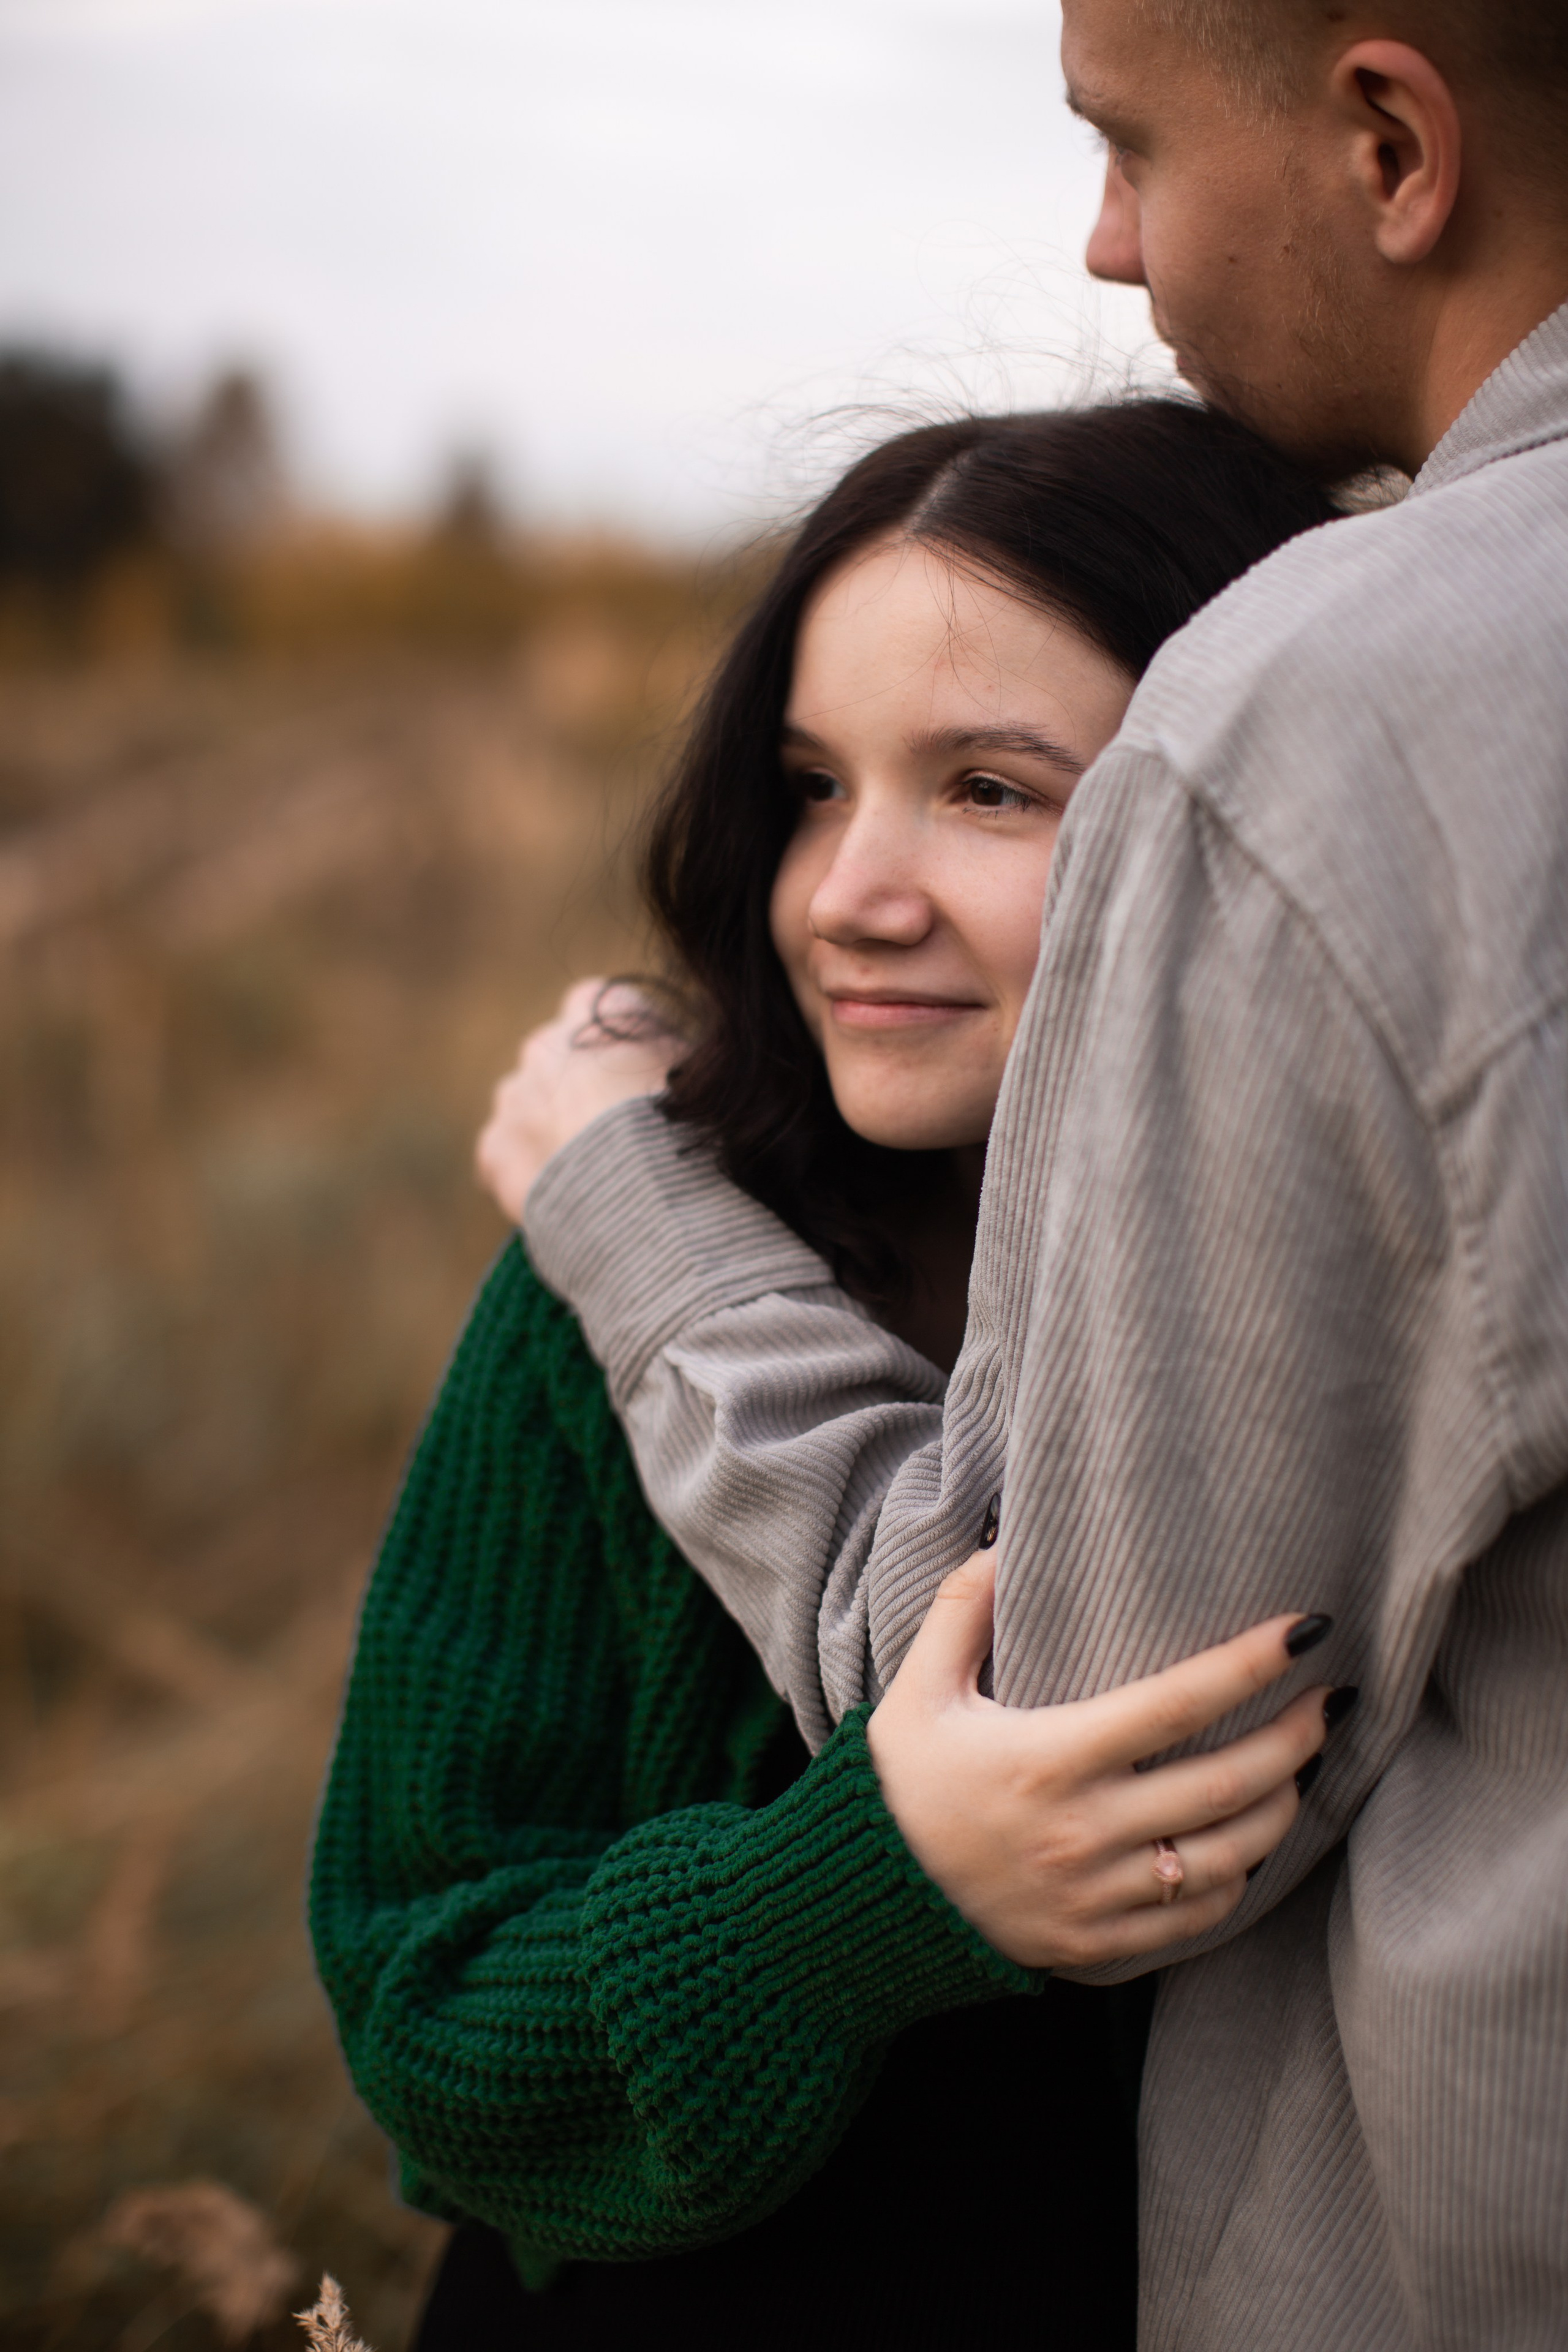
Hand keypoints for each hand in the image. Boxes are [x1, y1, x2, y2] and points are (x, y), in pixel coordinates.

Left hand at [475, 978, 683, 1221]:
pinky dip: (529, 1172)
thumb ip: (673, 1060)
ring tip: (591, 1170)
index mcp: (602, 1012)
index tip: (648, 1075)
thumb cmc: (687, 1129)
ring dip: (550, 1126)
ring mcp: (516, 1094)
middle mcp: (550, 1042)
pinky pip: (506, 1156)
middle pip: (561, 1055)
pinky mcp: (496, 1147)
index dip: (629, 1044)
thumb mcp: (699, 1077)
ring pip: (528, 1103)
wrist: (644, 1193)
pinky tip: (562, 1196)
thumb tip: (668, 1073)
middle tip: (618, 1131)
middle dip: (581, 1085)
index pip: (608, 1007)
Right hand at [866, 1554, 1332, 1969]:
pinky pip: (1199, 1920)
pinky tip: (1250, 1843)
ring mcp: (1098, 1899)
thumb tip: (1007, 1540)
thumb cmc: (900, 1791)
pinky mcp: (1100, 1948)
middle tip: (1332, 1701)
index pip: (1177, 1704)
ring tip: (1304, 1766)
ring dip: (1283, 1809)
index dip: (1251, 1664)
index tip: (1307, 1631)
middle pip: (1227, 1785)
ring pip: (1231, 1858)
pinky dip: (1240, 1881)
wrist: (866, 1909)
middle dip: (1297, 1739)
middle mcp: (1085, 1834)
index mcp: (1049, 1761)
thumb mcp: (914, 1693)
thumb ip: (961, 1610)